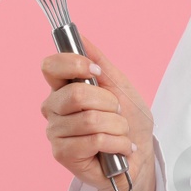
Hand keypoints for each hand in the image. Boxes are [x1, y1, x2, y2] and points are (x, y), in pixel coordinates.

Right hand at [40, 37, 156, 190]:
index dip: (74, 65)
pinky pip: (95, 140)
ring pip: (90, 120)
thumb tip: (81, 36)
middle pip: (76, 95)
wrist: (140, 154)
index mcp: (63, 87)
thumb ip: (100, 61)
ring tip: (120, 132)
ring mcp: (55, 132)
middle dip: (109, 103)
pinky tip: (119, 148)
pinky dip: (117, 143)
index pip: (50, 66)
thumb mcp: (120, 85)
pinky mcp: (63, 154)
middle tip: (117, 112)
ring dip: (118, 126)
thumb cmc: (129, 120)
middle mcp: (53, 108)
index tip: (96, 72)